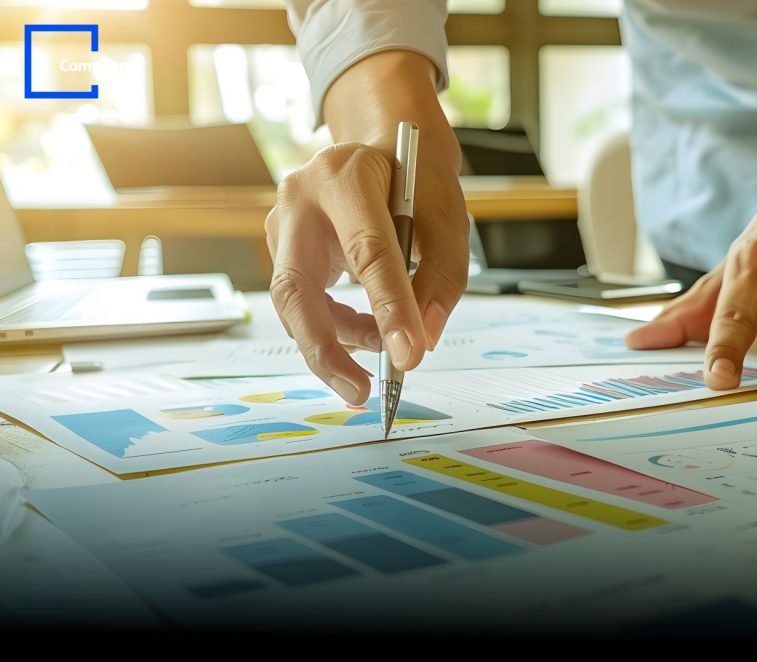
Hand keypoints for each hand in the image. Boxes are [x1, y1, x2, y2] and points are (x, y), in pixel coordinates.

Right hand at [266, 52, 467, 403]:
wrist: (381, 146)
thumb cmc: (416, 181)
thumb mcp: (447, 218)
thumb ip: (442, 278)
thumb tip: (425, 340)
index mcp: (346, 176)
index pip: (367, 251)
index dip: (389, 308)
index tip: (410, 356)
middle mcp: (299, 197)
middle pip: (296, 288)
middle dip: (325, 350)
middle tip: (361, 392)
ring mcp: (281, 222)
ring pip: (293, 304)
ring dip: (338, 342)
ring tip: (383, 352)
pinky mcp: (281, 248)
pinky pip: (302, 304)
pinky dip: (336, 329)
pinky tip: (367, 331)